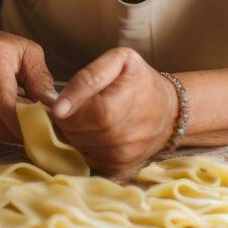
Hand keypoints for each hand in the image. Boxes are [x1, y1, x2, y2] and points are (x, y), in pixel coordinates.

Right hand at [0, 15, 57, 142]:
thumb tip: (55, 108)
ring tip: (22, 128)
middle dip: (17, 134)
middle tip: (38, 135)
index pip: (3, 102)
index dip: (23, 122)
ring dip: (5, 135)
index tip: (43, 131)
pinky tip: (1, 121)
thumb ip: (40, 79)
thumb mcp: (25, 51)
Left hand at [51, 47, 177, 172]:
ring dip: (74, 132)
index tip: (57, 106)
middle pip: (83, 131)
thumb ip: (88, 76)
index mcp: (133, 98)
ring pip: (81, 145)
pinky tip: (92, 131)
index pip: (96, 112)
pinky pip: (88, 157)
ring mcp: (127, 152)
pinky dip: (83, 144)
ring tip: (84, 117)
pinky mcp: (121, 166)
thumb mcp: (119, 61)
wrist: (169, 111)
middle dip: (68, 119)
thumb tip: (59, 107)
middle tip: (72, 107)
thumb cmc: (139, 80)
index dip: (72, 109)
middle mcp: (132, 131)